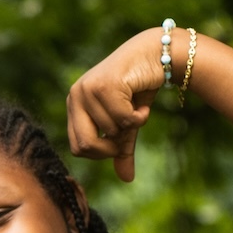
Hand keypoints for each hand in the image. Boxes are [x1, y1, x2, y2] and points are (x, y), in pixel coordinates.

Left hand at [65, 26, 166, 182]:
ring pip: (110, 130)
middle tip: (128, 132)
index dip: (101, 152)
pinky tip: (143, 99)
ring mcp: (87, 89)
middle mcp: (75, 96)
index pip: (77, 147)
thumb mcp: (127, 124)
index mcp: (74, 105)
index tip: (119, 141)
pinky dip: (139, 115)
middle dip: (110, 147)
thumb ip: (121, 149)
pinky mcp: (105, 85)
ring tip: (138, 105)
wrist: (158, 53)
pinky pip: (123, 118)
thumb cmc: (138, 87)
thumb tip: (126, 179)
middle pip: (84, 146)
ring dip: (132, 123)